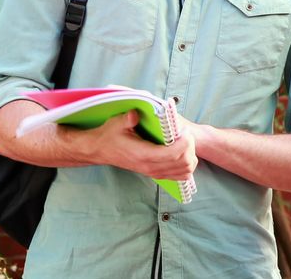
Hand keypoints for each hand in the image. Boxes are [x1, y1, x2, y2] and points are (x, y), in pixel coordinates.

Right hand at [82, 110, 197, 180]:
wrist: (100, 150)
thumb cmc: (109, 135)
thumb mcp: (116, 123)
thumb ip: (127, 119)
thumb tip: (135, 114)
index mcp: (144, 155)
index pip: (173, 154)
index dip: (185, 143)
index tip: (184, 130)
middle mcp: (150, 167)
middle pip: (183, 164)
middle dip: (190, 148)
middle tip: (185, 134)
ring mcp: (153, 172)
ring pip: (184, 172)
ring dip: (190, 157)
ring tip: (185, 143)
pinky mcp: (154, 174)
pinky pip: (178, 176)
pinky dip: (185, 165)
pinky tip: (181, 152)